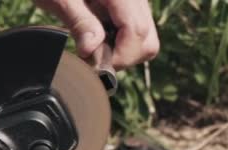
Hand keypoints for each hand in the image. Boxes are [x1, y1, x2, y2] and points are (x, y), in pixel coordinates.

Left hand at [34, 0, 159, 69]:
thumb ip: (79, 21)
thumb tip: (91, 50)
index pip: (137, 31)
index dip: (119, 56)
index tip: (95, 64)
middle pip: (148, 41)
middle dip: (124, 58)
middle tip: (95, 58)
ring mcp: (137, 1)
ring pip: (147, 40)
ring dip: (124, 52)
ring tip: (96, 46)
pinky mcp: (132, 6)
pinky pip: (139, 32)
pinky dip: (122, 43)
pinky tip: (100, 36)